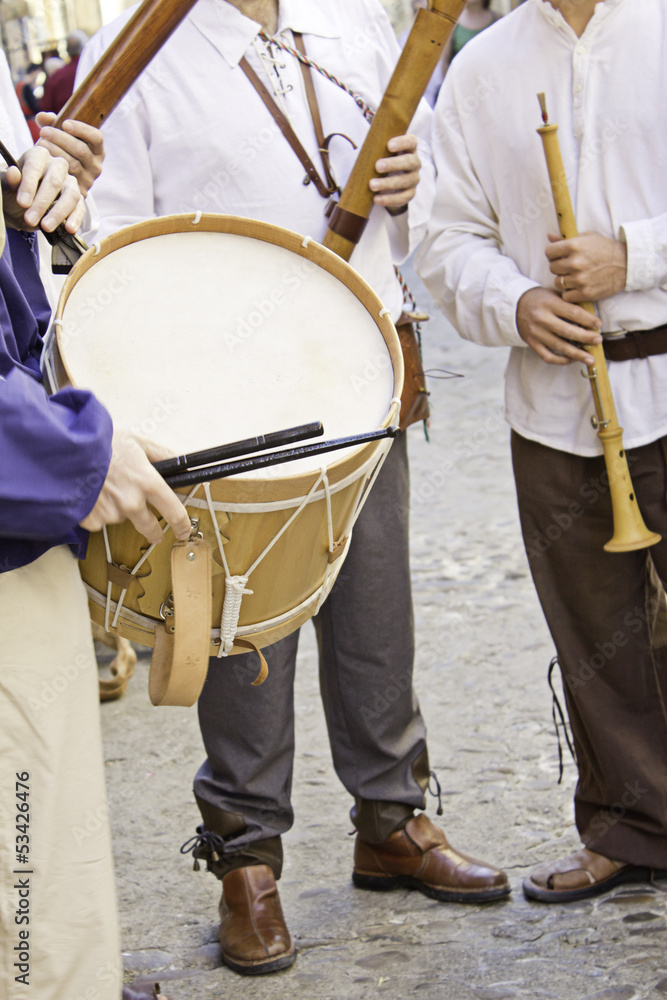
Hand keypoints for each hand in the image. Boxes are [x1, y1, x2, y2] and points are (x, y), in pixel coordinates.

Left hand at [1, 144, 83, 232]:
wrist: (20, 207)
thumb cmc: (12, 191)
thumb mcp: (5, 186)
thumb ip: (7, 179)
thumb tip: (13, 173)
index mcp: (38, 156)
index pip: (35, 166)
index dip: (29, 185)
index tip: (22, 203)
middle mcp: (57, 166)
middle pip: (55, 181)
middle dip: (42, 202)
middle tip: (29, 219)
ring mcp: (69, 182)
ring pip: (71, 195)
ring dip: (58, 213)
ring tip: (45, 227)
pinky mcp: (77, 200)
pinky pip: (80, 208)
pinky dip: (75, 219)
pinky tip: (69, 229)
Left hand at [37, 113, 104, 196]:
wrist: (61, 180)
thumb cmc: (61, 152)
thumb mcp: (60, 136)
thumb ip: (52, 123)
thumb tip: (42, 116)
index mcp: (97, 150)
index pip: (96, 137)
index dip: (82, 129)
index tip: (64, 123)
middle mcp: (96, 166)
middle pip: (82, 150)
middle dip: (61, 139)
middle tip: (44, 131)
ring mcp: (89, 180)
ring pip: (74, 164)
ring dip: (56, 152)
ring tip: (41, 143)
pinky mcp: (80, 193)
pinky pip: (67, 180)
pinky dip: (55, 169)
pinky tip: (43, 161)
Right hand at [80, 430, 191, 545]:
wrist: (65, 449)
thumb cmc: (101, 442)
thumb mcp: (137, 441)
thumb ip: (163, 454)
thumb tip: (184, 460)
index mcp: (147, 482)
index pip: (174, 511)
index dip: (182, 524)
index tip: (183, 530)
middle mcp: (131, 501)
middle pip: (149, 527)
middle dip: (153, 532)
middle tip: (154, 532)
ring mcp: (110, 512)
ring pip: (121, 518)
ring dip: (119, 509)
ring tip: (107, 488)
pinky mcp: (91, 519)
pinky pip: (100, 521)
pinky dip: (98, 511)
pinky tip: (94, 495)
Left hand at [369, 133, 420, 210]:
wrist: (388, 182)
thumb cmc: (381, 160)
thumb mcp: (380, 151)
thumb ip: (374, 148)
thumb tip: (356, 151)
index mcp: (408, 148)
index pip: (411, 142)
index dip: (402, 142)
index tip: (389, 145)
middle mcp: (415, 162)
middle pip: (409, 162)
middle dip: (393, 164)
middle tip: (377, 166)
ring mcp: (414, 179)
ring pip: (405, 181)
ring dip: (388, 183)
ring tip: (372, 185)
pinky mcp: (410, 193)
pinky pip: (402, 198)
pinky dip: (389, 199)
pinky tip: (376, 199)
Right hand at [516, 287, 601, 365]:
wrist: (515, 306)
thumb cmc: (540, 298)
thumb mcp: (553, 294)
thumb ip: (569, 303)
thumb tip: (591, 316)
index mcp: (549, 304)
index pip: (573, 313)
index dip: (588, 320)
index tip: (598, 325)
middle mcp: (542, 319)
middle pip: (568, 332)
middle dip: (586, 338)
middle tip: (599, 341)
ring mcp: (536, 333)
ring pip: (559, 347)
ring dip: (577, 354)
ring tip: (590, 359)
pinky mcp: (532, 344)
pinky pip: (548, 356)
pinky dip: (561, 360)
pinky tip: (572, 360)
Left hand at [546, 231, 627, 302]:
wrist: (627, 264)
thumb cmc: (605, 249)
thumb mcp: (587, 237)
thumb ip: (566, 238)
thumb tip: (549, 236)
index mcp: (574, 246)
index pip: (549, 252)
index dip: (553, 254)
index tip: (560, 256)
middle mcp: (575, 262)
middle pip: (552, 268)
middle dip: (559, 267)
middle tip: (570, 266)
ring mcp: (580, 279)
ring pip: (558, 282)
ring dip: (565, 280)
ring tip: (576, 276)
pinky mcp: (585, 293)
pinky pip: (566, 295)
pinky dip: (571, 293)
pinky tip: (579, 286)